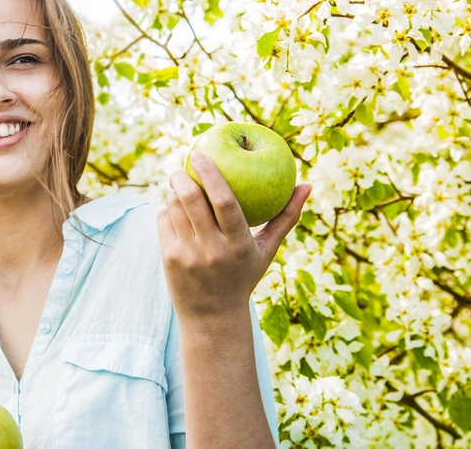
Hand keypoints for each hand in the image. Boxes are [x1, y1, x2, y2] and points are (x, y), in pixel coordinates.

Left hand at [157, 150, 310, 320]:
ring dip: (174, 192)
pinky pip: (163, 221)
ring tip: (180, 185)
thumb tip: (307, 185)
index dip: (211, 174)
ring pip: (174, 208)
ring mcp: (188, 255)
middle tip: (182, 166)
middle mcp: (212, 249)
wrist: (212, 317)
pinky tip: (173, 209)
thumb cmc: (243, 277)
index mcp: (239, 244)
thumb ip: (286, 217)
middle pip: (191, 200)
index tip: (199, 153)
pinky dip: (167, 210)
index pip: (225, 201)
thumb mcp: (266, 251)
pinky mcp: (169, 259)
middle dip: (181, 177)